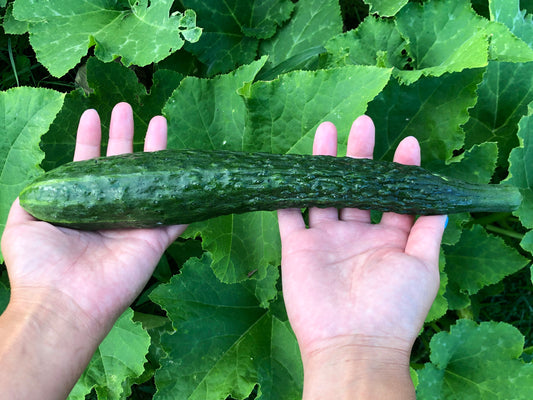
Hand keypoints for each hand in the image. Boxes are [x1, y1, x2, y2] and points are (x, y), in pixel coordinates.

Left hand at [1, 102, 185, 337]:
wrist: (64, 301)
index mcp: (82, 204)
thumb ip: (35, 198)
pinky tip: (191, 171)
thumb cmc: (38, 264)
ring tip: (158, 120)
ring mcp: (134, 223)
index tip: (92, 113)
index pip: (89, 163)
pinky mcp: (154, 238)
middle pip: (122, 164)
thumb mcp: (22, 222)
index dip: (90, 138)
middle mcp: (110, 209)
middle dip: (124, 134)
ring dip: (156, 150)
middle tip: (126, 108)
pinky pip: (177, 215)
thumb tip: (42, 183)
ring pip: (152, 180)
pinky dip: (186, 196)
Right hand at [278, 116, 446, 397]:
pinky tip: (290, 169)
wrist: (352, 343)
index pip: (393, 196)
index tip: (406, 143)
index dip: (399, 169)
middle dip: (359, 155)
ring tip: (327, 129)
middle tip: (363, 123)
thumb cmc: (394, 309)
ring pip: (322, 192)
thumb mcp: (423, 268)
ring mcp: (325, 240)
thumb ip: (428, 232)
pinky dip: (287, 194)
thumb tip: (442, 201)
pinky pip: (289, 215)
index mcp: (387, 239)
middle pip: (355, 187)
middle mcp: (356, 234)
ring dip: (323, 163)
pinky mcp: (298, 248)